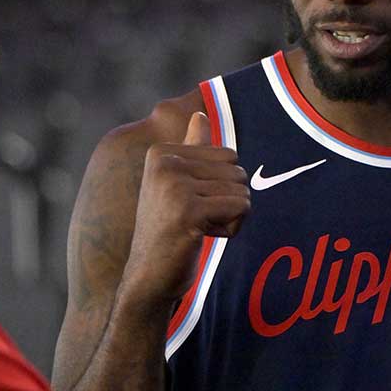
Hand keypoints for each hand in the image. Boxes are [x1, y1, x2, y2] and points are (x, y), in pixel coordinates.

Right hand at [120, 112, 249, 311]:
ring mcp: (174, 185)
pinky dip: (232, 228)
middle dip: (228, 200)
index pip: (228, 155)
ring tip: (198, 229)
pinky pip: (241, 207)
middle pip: (238, 170)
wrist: (148, 277)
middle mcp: (164, 162)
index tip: (191, 204)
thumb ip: (190, 149)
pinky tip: (202, 237)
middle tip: (196, 220)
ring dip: (230, 216)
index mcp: (161, 152)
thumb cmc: (167, 231)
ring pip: (242, 190)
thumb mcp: (175, 184)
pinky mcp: (188, 210)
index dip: (220, 185)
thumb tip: (199, 113)